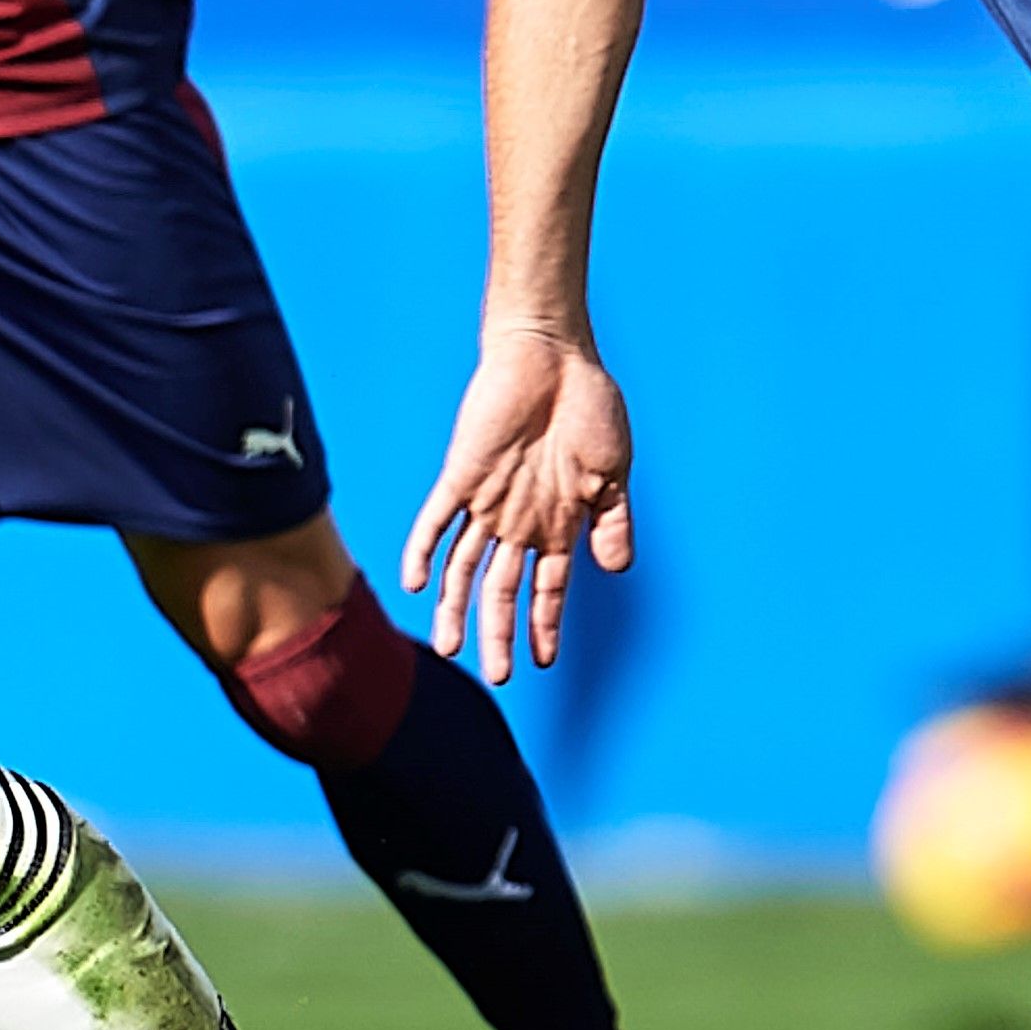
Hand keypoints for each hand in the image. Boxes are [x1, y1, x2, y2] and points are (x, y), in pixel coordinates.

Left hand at [403, 325, 636, 684]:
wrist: (554, 353)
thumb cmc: (588, 406)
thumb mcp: (614, 472)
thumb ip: (614, 522)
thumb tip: (617, 571)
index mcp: (556, 522)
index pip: (546, 586)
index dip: (544, 623)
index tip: (543, 660)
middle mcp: (517, 519)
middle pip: (501, 588)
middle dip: (499, 632)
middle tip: (497, 676)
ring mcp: (485, 500)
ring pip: (463, 566)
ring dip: (457, 606)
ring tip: (451, 646)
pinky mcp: (460, 474)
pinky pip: (434, 520)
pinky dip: (422, 550)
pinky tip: (413, 583)